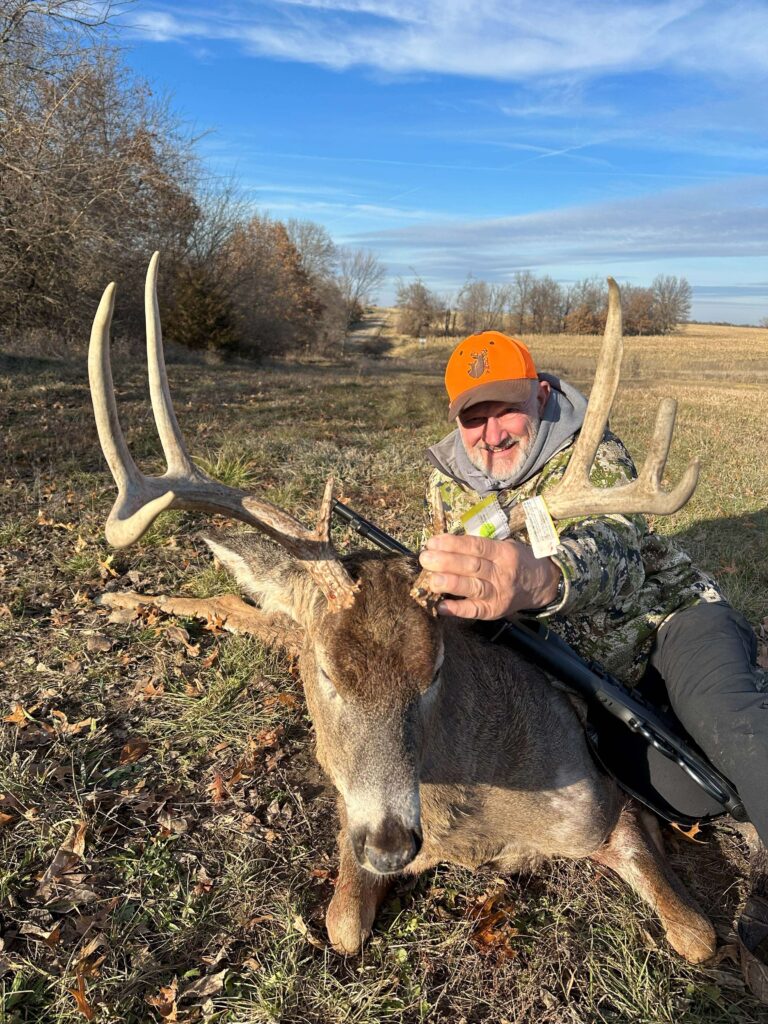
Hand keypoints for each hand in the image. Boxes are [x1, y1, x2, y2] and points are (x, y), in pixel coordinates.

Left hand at [418, 533, 561, 619]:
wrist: (541, 584)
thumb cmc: (515, 561)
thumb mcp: (504, 546)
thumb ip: (479, 547)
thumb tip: (443, 546)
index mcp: (503, 552)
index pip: (475, 546)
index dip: (452, 544)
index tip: (432, 542)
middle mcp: (502, 572)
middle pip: (472, 565)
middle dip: (446, 562)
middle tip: (425, 559)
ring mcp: (498, 593)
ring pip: (473, 586)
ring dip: (450, 583)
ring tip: (430, 580)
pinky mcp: (494, 610)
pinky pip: (474, 610)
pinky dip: (457, 609)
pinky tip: (441, 606)